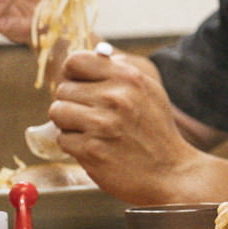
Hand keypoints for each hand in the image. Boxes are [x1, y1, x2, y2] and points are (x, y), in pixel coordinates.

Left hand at [47, 48, 202, 202]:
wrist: (170, 172)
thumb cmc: (157, 131)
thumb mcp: (149, 91)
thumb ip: (120, 72)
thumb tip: (91, 56)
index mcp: (128, 78)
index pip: (75, 61)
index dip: (74, 75)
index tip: (81, 87)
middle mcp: (115, 97)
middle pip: (63, 90)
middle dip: (74, 104)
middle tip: (94, 117)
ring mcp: (102, 125)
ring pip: (57, 113)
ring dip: (70, 124)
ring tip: (94, 132)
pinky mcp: (91, 150)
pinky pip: (63, 139)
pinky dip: (75, 146)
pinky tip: (97, 148)